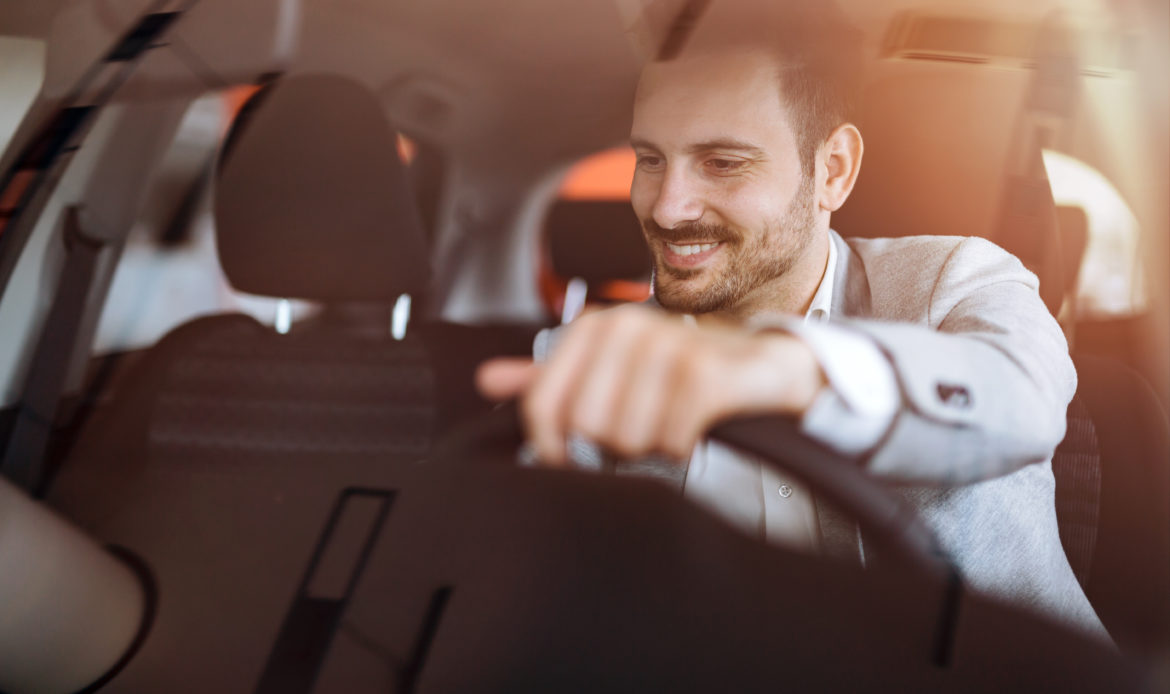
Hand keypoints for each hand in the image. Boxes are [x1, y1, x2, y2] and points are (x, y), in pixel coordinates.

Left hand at [476, 305, 825, 465]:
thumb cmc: (681, 374)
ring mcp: (668, 345)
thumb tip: (486, 379)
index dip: (552, 447)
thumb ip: (551, 377)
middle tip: (644, 429)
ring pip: (626, 438)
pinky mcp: (704, 373)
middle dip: (615, 445)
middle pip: (585, 428)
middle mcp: (627, 326)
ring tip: (670, 424)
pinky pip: (668, 440)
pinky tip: (695, 428)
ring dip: (652, 446)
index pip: (542, 406)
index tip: (571, 458)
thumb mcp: (611, 369)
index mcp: (595, 326)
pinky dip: (682, 447)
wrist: (763, 369)